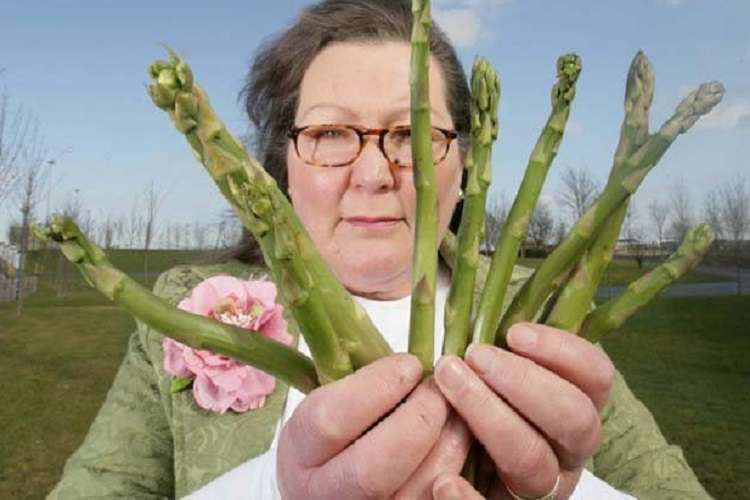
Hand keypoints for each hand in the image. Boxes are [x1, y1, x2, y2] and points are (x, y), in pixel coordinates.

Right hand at [277, 353, 471, 498]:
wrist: (327, 489)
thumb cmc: (335, 436)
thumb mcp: (327, 406)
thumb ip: (359, 385)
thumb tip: (413, 358)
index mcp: (300, 451)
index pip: (330, 420)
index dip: (377, 387)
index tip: (410, 364)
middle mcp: (324, 494)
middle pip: (373, 468)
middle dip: (417, 420)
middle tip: (438, 390)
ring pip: (414, 490)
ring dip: (447, 443)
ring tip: (456, 410)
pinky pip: (435, 499)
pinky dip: (457, 466)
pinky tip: (461, 439)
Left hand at [433, 323, 614, 499]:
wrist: (456, 468)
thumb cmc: (476, 401)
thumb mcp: (495, 371)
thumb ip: (499, 346)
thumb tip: (479, 308)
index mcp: (574, 408)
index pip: (596, 376)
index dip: (563, 351)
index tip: (515, 332)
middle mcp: (568, 450)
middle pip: (574, 418)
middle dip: (525, 381)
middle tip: (475, 355)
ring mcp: (542, 487)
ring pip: (534, 460)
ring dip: (490, 417)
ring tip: (448, 382)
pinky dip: (469, 498)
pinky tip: (444, 480)